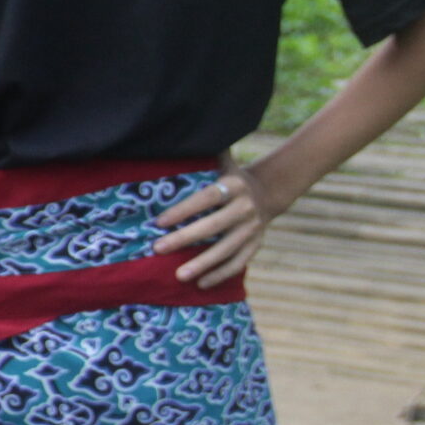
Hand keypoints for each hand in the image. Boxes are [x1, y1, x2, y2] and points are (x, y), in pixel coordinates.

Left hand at [150, 162, 273, 287]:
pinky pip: (238, 263)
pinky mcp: (256, 245)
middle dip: (184, 239)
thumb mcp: (221, 162)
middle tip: (157, 249)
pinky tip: (201, 284)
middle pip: (213, 227)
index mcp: (234, 186)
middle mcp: (245, 207)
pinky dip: (220, 275)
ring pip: (226, 250)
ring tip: (178, 276)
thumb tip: (175, 140)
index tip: (158, 221)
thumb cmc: (228, 177)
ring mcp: (252, 229)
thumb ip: (204, 155)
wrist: (267, 191)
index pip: (206, 198)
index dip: (183, 210)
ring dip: (202, 264)